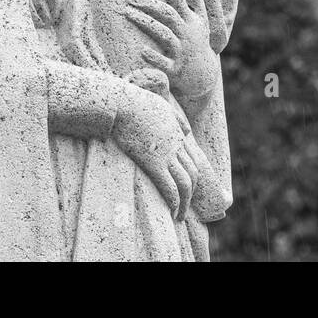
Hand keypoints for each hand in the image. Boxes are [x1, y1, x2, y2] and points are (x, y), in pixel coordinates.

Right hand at [110, 84, 200, 219]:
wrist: (122, 103)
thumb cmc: (136, 102)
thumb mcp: (163, 106)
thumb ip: (177, 119)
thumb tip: (187, 130)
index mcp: (178, 134)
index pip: (193, 160)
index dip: (194, 177)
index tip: (190, 190)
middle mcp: (177, 145)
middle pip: (193, 174)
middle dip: (191, 194)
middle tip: (184, 207)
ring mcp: (167, 154)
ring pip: (185, 183)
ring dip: (184, 202)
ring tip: (179, 215)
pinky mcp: (154, 162)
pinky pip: (170, 186)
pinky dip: (175, 200)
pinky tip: (172, 211)